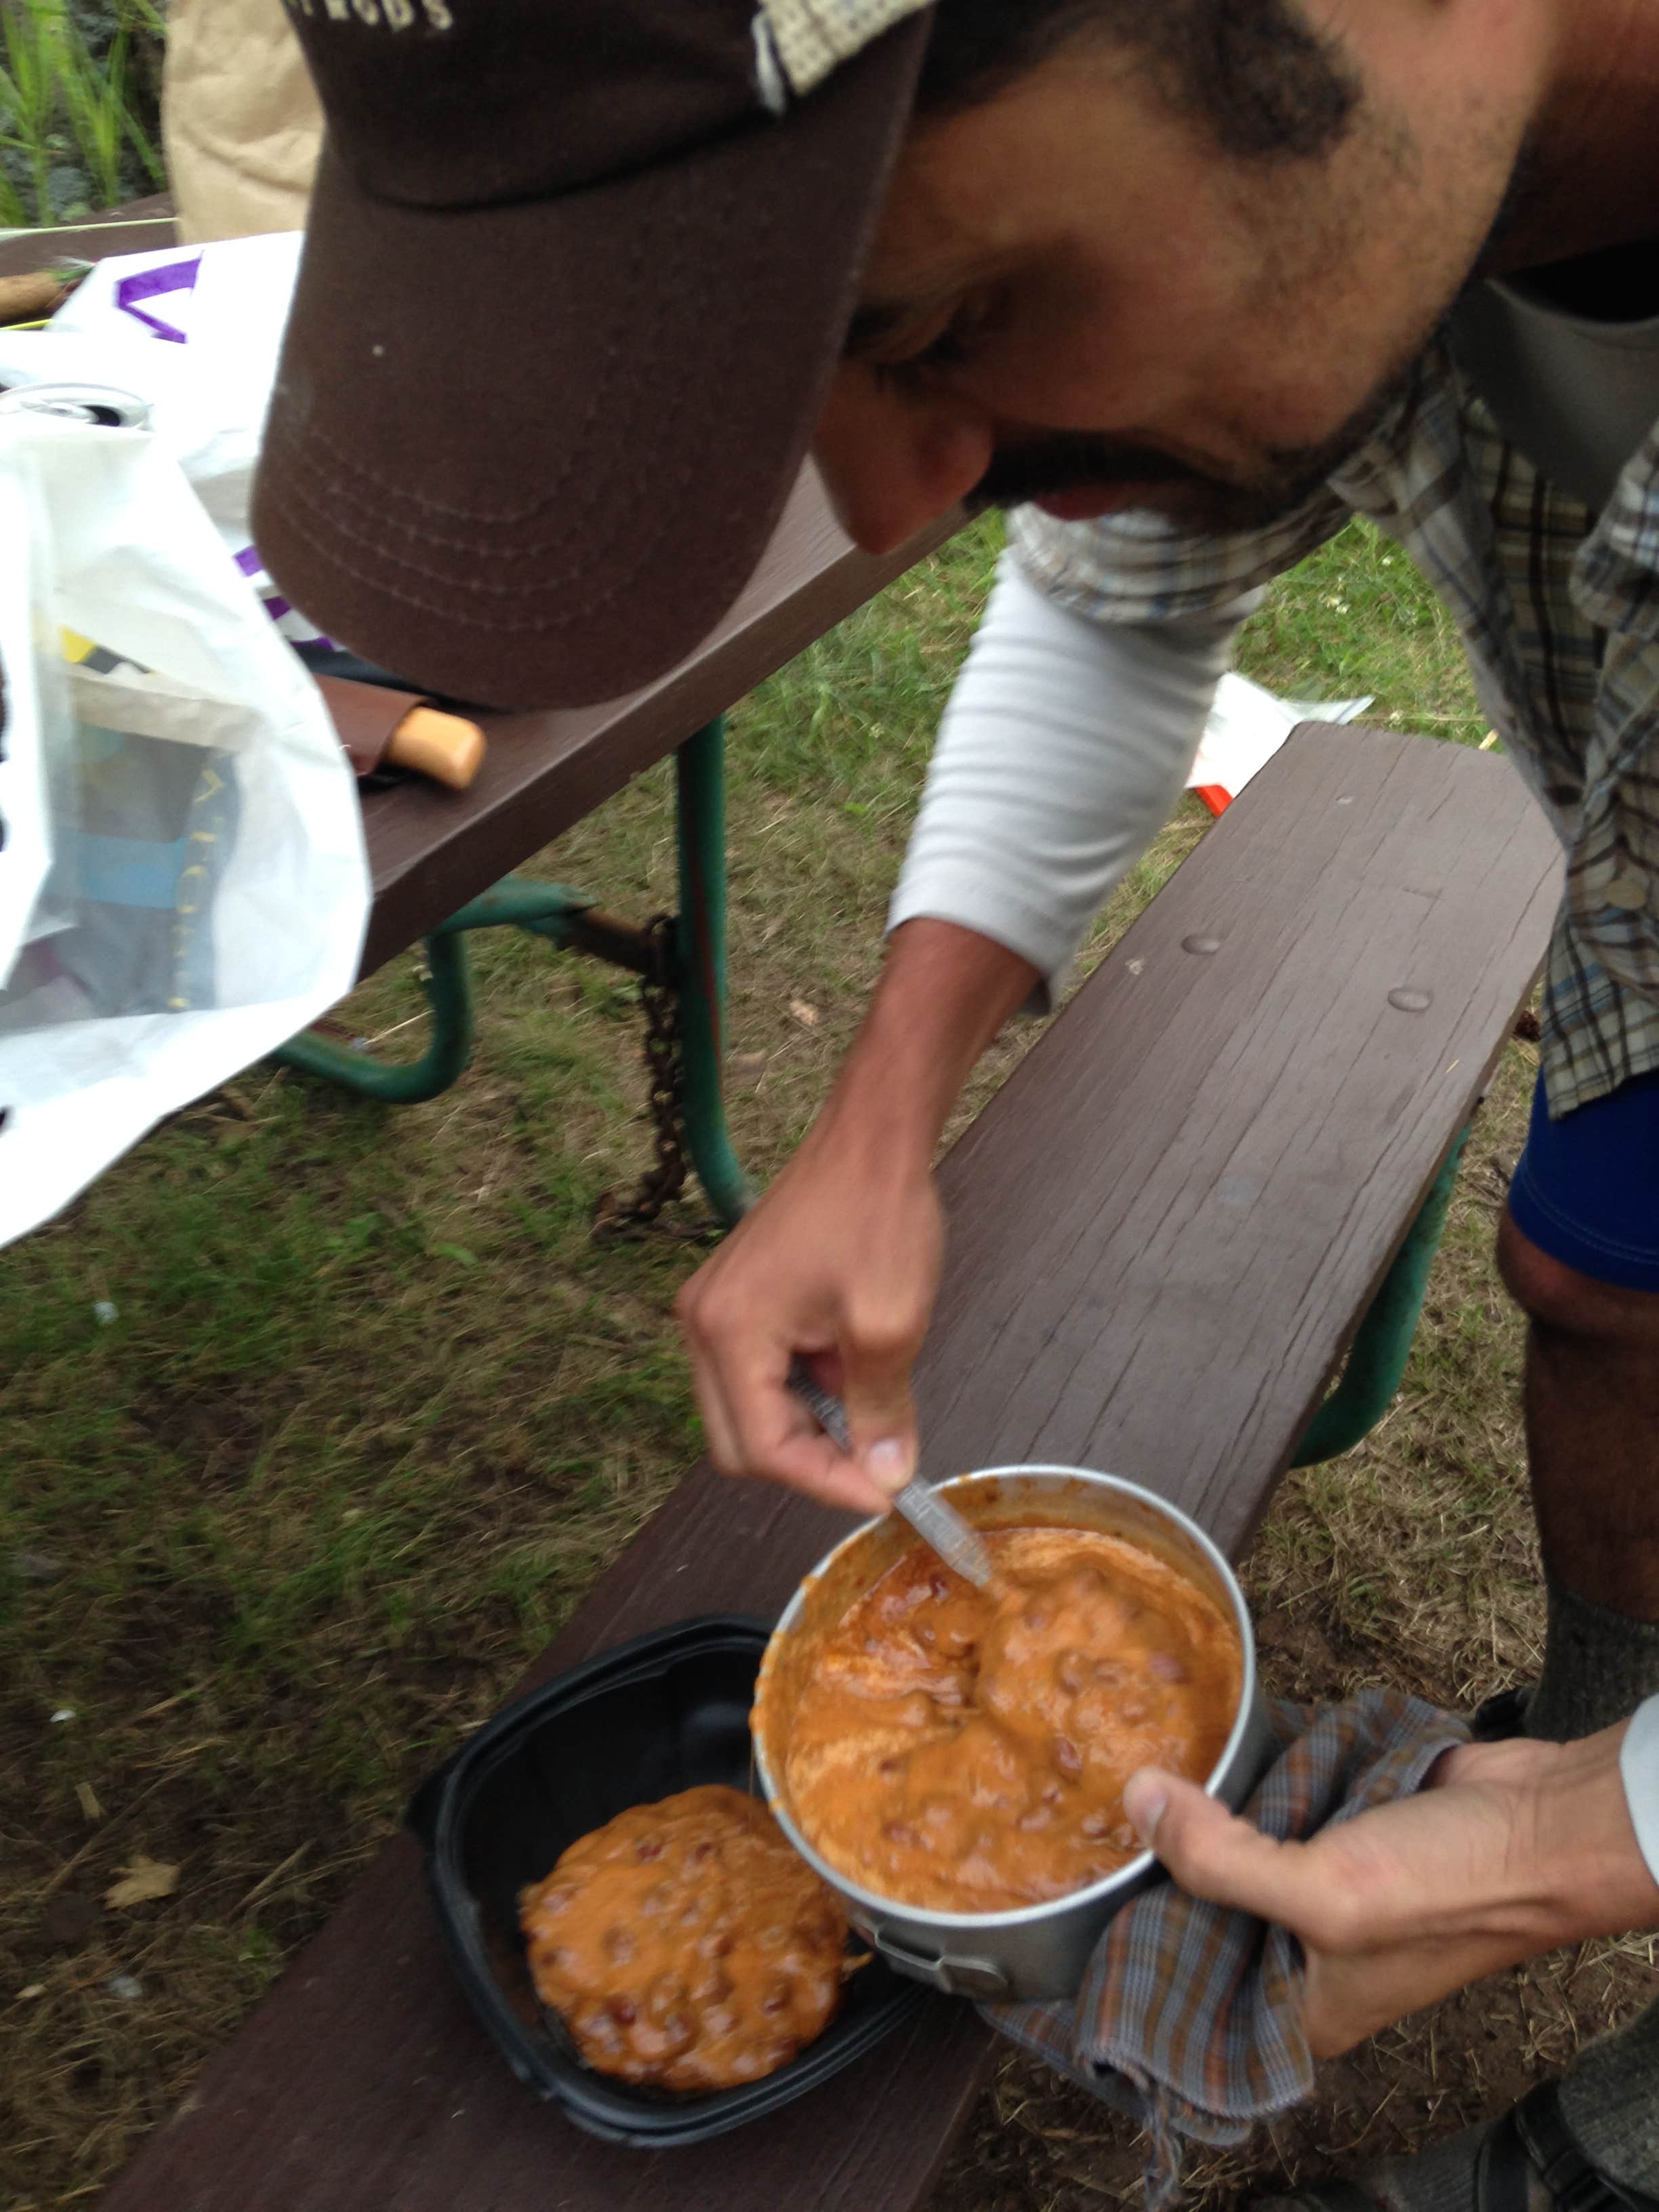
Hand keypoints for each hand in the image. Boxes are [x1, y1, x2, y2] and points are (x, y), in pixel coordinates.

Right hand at [677, 1119, 942, 1513]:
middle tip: (877, 1460)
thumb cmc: (877, 1214)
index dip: (825, 1482)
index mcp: (727, 1331)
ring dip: (808, 1425)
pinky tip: (851, 1366)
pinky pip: (758, 1373)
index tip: (885, 1493)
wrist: (871, 1136)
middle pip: (740, 1441)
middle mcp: (701, 1323)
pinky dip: (803, 1388)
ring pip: (748, 1411)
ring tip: (870, 1401)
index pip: (761, 1448)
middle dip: (810, 1460)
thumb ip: (881, 1411)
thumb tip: (887, 1476)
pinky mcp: (735, 1298)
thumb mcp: (890, 1324)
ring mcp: (713, 1309)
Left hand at [1122, 1722, 1658, 2058]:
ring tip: (1136, 1760)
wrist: (1545, 1821)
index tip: (1082, 1881)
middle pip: (1209, 1903)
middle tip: (1098, 1799)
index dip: (1140, 1937)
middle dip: (1167, 1855)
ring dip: (1207, 1804)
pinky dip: (1254, 1768)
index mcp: (1303, 2003)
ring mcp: (1330, 1881)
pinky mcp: (1346, 1820)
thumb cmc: (1452, 1886)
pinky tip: (1204, 1737)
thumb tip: (1136, 1801)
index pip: (1193, 1982)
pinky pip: (1279, 1795)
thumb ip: (1221, 1859)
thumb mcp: (1325, 1893)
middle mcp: (1310, 1950)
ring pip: (1240, 1842)